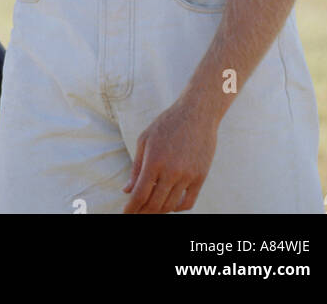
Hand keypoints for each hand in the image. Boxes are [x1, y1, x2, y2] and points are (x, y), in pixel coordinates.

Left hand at [122, 95, 219, 213]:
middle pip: (154, 204)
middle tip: (137, 212)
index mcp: (154, 160)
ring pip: (170, 205)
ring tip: (151, 208)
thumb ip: (136, 167)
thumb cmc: (167, 124)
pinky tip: (170, 204)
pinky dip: (177, 208)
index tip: (126, 213)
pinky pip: (188, 202)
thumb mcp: (145, 139)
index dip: (131, 208)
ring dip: (159, 210)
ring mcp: (187, 175)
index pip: (140, 194)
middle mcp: (171, 171)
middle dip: (143, 211)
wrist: (197, 113)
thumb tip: (127, 190)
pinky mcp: (200, 177)